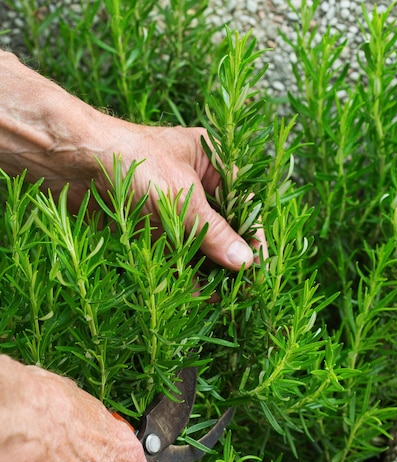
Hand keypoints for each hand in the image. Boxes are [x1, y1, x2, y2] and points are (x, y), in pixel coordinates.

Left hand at [0, 50, 266, 269]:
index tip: (258, 267)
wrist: (71, 161)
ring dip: (208, 271)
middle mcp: (193, 187)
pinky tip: (195, 295)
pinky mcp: (147, 228)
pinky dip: (182, 274)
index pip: (243, 203)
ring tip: (222, 298)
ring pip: (197, 246)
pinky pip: (172, 255)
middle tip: (240, 289)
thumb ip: (215, 233)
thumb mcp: (183, 197)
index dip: (253, 235)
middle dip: (230, 258)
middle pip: (222, 228)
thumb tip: (246, 262)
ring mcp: (169, 209)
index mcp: (210, 163)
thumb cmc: (132, 160)